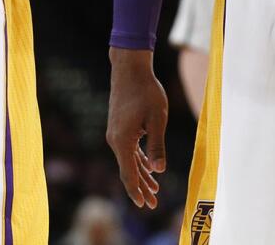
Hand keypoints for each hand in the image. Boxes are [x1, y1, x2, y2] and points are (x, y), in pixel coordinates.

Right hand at [106, 48, 168, 208]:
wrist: (129, 69)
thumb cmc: (146, 91)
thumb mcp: (157, 118)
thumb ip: (157, 145)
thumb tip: (159, 170)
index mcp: (122, 141)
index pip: (128, 173)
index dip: (137, 191)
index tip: (145, 205)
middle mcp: (115, 140)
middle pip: (128, 170)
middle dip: (141, 188)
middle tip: (154, 204)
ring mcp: (116, 134)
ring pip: (128, 161)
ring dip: (141, 175)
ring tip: (155, 190)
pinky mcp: (119, 127)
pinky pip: (129, 150)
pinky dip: (139, 161)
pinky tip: (149, 168)